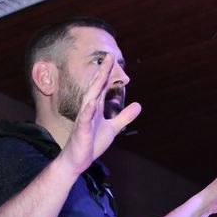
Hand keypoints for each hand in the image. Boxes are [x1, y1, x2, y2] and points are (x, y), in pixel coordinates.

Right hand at [58, 54, 141, 176]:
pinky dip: (88, 111)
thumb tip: (138, 105)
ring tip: (102, 73)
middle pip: (95, 87)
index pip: (101, 86)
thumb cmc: (92, 142)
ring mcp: (84, 120)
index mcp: (95, 107)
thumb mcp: (113, 128)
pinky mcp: (81, 132)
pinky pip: (84, 120)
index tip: (112, 56)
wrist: (78, 160)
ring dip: (95, 86)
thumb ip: (124, 116)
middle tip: (109, 57)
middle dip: (102, 72)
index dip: (107, 72)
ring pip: (89, 99)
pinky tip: (92, 103)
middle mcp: (88, 110)